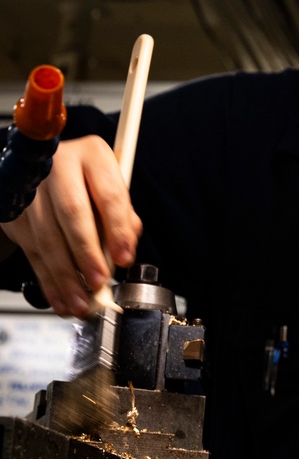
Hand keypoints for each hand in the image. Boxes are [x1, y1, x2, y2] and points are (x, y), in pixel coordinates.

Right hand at [0, 135, 142, 317]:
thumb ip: (124, 218)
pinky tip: (61, 299)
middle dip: (86, 254)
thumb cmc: (89, 181)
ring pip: (48, 237)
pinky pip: (32, 251)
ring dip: (65, 276)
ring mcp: (32, 188)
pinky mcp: (14, 212)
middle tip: (99, 283)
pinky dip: (48, 280)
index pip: (108, 195)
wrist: (46, 169)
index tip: (124, 258)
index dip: (117, 230)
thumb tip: (124, 249)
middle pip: (72, 214)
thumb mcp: (112, 189)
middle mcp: (59, 166)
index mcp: (93, 155)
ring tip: (82, 302)